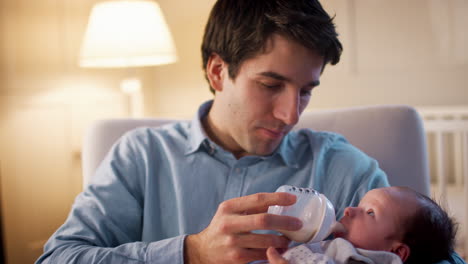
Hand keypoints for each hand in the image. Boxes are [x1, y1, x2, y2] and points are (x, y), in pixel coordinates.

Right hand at [184, 192, 301, 263]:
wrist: (202, 251)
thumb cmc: (222, 228)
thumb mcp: (230, 212)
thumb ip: (251, 207)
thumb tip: (279, 201)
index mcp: (229, 207)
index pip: (257, 199)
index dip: (277, 198)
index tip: (293, 199)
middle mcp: (229, 223)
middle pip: (263, 220)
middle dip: (285, 222)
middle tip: (298, 223)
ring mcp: (232, 242)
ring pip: (265, 241)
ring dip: (282, 240)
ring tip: (289, 239)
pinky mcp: (236, 258)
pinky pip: (261, 254)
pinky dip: (274, 252)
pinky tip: (280, 250)